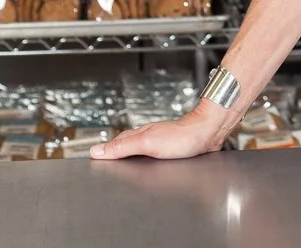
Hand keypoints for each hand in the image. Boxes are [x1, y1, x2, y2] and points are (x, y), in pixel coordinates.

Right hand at [91, 100, 238, 160]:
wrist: (209, 133)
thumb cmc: (184, 137)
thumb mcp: (147, 143)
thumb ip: (122, 147)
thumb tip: (96, 151)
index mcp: (139, 135)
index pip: (114, 144)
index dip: (103, 153)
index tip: (91, 159)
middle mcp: (148, 137)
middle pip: (126, 147)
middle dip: (115, 156)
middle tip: (102, 162)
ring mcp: (160, 143)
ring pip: (139, 151)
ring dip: (130, 159)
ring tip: (119, 165)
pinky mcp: (172, 151)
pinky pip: (152, 157)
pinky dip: (145, 163)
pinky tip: (147, 167)